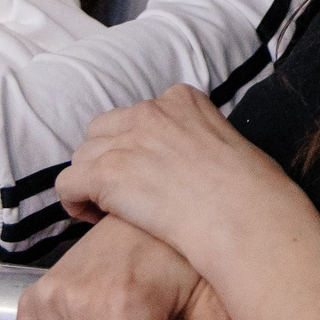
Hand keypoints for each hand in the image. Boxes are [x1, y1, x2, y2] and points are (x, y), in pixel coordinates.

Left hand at [57, 87, 306, 266]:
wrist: (246, 218)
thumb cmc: (251, 194)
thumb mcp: (230, 145)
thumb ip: (199, 140)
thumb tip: (189, 163)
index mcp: (182, 100)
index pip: (137, 115)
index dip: (136, 148)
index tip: (148, 175)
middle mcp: (150, 111)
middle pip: (103, 131)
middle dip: (108, 160)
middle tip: (124, 195)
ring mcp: (127, 140)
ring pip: (82, 156)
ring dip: (91, 182)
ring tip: (110, 212)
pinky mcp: (107, 174)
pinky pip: (67, 184)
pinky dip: (75, 203)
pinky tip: (94, 220)